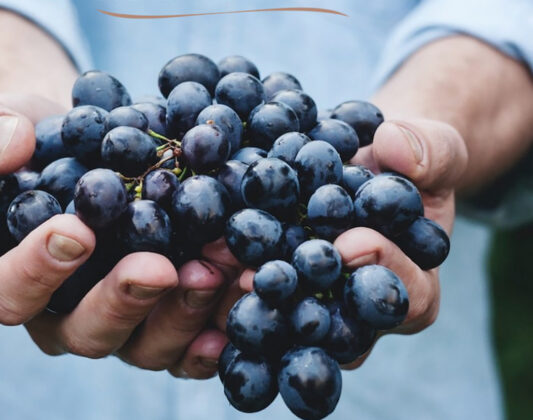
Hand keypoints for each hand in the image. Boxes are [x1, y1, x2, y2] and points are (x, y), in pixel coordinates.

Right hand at [0, 93, 243, 378]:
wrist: (90, 144)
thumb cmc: (33, 141)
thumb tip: (8, 148)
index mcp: (8, 278)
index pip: (7, 293)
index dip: (36, 271)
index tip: (76, 231)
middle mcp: (65, 313)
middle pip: (87, 331)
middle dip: (125, 300)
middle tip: (160, 267)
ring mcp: (123, 321)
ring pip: (147, 344)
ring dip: (185, 311)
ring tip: (219, 268)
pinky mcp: (167, 315)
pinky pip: (192, 340)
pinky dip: (219, 324)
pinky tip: (244, 293)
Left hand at [209, 118, 467, 368]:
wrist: (365, 165)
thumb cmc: (405, 165)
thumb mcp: (433, 150)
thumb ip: (429, 151)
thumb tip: (396, 147)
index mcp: (412, 288)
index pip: (407, 297)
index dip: (384, 270)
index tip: (353, 242)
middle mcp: (359, 313)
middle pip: (335, 326)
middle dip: (300, 299)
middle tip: (263, 277)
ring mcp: (314, 307)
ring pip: (284, 321)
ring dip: (248, 298)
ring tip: (215, 268)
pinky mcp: (276, 291)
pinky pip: (251, 297)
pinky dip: (221, 283)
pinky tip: (195, 261)